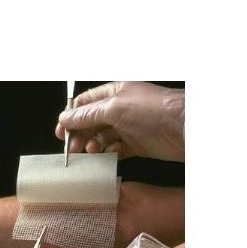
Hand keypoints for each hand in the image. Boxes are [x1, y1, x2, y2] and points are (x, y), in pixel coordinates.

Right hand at [55, 81, 184, 160]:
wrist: (184, 127)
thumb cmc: (153, 109)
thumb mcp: (114, 108)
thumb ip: (88, 115)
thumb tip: (65, 118)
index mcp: (114, 92)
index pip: (84, 104)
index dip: (71, 118)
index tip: (62, 133)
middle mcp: (120, 109)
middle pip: (91, 123)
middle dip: (80, 135)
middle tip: (74, 149)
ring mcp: (129, 127)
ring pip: (103, 138)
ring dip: (94, 145)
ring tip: (93, 151)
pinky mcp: (138, 144)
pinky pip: (117, 151)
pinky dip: (110, 154)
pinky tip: (109, 155)